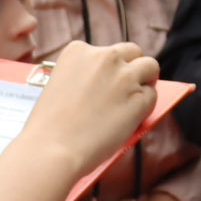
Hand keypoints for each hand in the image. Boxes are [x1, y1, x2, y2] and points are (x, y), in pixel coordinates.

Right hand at [23, 40, 155, 172]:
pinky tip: (134, 118)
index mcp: (78, 51)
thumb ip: (82, 79)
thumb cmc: (49, 127)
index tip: (106, 80)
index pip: (105, 51)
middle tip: (132, 83)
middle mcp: (104, 57)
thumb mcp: (58, 87)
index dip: (108, 67)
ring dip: (146, 80)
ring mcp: (124, 76)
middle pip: (132, 51)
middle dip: (133, 65)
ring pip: (150, 66)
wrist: (52, 150)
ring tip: (140, 96)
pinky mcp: (139, 98)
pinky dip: (146, 106)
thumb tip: (108, 87)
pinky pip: (152, 95)